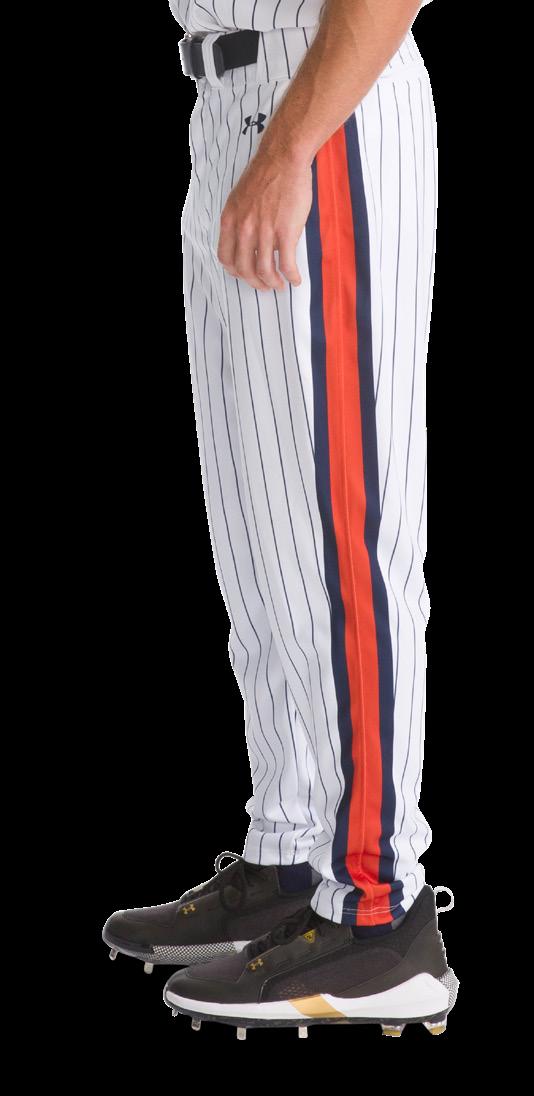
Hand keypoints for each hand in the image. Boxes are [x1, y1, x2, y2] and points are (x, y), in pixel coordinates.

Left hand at [217, 150, 312, 290]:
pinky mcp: (285, 232)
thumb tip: (248, 237)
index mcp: (231, 220)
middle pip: (244, 269)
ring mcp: (264, 231)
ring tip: (280, 285)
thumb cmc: (265, 173)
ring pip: (264, 271)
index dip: (235, 271)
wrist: (283, 157)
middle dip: (254, 283)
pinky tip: (295, 279)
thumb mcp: (240, 197)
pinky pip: (286, 264)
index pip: (225, 257)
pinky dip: (291, 276)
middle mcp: (244, 228)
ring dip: (272, 283)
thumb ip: (241, 219)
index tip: (244, 274)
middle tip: (264, 286)